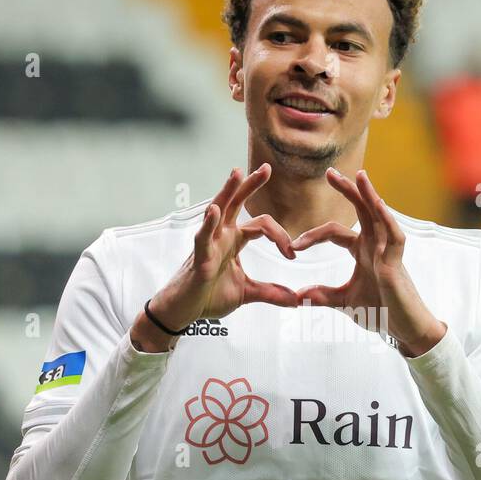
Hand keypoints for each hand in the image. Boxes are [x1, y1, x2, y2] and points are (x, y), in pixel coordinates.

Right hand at [131, 164, 299, 352]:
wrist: (184, 311)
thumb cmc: (209, 297)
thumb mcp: (247, 294)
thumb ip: (271, 293)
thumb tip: (296, 300)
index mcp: (234, 241)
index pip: (261, 225)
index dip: (280, 237)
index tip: (291, 254)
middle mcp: (222, 236)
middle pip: (236, 203)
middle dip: (250, 185)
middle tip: (267, 168)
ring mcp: (209, 244)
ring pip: (218, 211)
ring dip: (227, 192)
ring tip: (236, 173)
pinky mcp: (199, 258)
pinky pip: (203, 237)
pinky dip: (209, 224)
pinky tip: (214, 210)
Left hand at [291, 168, 446, 357]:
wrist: (404, 328)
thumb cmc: (381, 312)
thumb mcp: (345, 302)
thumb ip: (322, 296)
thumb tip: (298, 295)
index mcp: (362, 251)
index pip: (334, 232)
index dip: (313, 236)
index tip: (293, 247)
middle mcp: (375, 245)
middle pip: (360, 210)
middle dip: (346, 190)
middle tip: (329, 173)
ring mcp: (387, 251)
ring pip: (379, 215)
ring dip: (369, 194)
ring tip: (359, 175)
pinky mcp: (397, 262)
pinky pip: (394, 236)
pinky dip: (387, 219)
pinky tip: (379, 204)